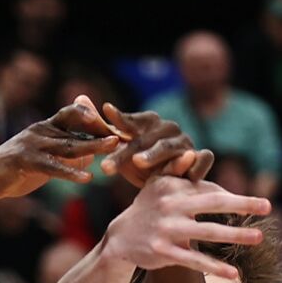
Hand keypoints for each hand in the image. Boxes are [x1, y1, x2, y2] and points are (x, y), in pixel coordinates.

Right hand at [0, 99, 121, 203]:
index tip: (119, 128)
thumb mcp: (45, 160)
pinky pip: (52, 166)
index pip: (74, 116)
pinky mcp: (25, 160)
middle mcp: (41, 131)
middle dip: (102, 131)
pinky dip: (70, 172)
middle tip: (124, 134)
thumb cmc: (17, 170)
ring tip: (113, 148)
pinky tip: (87, 179)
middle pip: (77, 129)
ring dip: (93, 146)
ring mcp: (32, 144)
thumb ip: (66, 155)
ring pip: (69, 145)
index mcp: (46, 127)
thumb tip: (90, 154)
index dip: (97, 121)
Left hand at [98, 102, 214, 187]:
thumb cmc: (142, 162)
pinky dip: (196, 166)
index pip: (132, 121)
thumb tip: (78, 98)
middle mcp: (168, 129)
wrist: (171, 184)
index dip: (120, 117)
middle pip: (145, 140)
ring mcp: (186, 143)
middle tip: (106, 166)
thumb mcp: (120, 145)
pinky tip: (187, 175)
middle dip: (125, 153)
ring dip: (154, 155)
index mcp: (148, 124)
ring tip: (138, 163)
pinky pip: (202, 159)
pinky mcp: (202, 157)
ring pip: (170, 148)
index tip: (106, 111)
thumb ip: (102, 126)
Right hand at [100, 176, 270, 279]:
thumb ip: (176, 170)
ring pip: (207, 232)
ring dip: (235, 235)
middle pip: (212, 203)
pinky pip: (194, 260)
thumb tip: (193, 153)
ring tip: (258, 237)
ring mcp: (167, 229)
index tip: (260, 204)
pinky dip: (214, 267)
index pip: (209, 191)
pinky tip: (234, 272)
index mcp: (173, 187)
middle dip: (242, 204)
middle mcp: (170, 205)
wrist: (120, 238)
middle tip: (267, 206)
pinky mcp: (163, 252)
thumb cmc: (147, 208)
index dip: (235, 198)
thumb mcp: (157, 186)